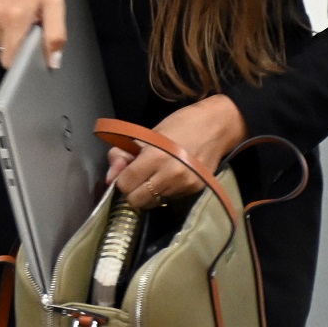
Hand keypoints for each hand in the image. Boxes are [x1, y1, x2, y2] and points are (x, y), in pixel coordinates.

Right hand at [0, 0, 64, 69]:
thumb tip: (53, 62)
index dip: (21, 61)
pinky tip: (0, 15)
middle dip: (15, 47)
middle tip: (24, 29)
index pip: (12, 60)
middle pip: (3, 54)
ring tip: (12, 20)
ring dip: (4, 38)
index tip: (28, 52)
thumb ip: (56, 33)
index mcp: (16, 18)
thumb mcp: (54, 2)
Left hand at [107, 95, 248, 208]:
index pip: (125, 184)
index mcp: (155, 157)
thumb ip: (126, 155)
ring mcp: (183, 186)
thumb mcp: (149, 134)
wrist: (218, 126)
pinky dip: (163, 192)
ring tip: (154, 176)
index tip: (126, 171)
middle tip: (137, 177)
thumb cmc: (181, 124)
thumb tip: (109, 178)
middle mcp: (169, 176)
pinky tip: (169, 177)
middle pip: (136, 200)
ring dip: (147, 193)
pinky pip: (168, 199)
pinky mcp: (194, 190)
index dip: (121, 179)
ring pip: (152, 202)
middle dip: (132, 190)